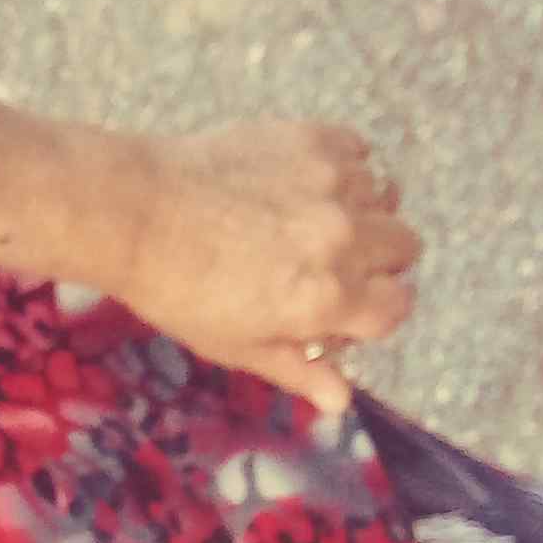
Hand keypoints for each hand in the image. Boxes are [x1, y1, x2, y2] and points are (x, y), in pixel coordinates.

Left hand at [122, 121, 422, 415]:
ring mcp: (334, 183)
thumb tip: (341, 402)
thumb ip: (298, 371)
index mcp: (328, 298)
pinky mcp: (315, 139)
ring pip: (388, 198)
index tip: (350, 307)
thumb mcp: (237, 347)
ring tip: (314, 220)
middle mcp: (344, 239)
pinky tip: (306, 184)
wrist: (137, 213)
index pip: (398, 308)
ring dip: (364, 211)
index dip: (376, 312)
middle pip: (405, 248)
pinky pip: (361, 152)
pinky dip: (346, 168)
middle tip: (330, 263)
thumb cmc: (179, 291)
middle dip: (377, 262)